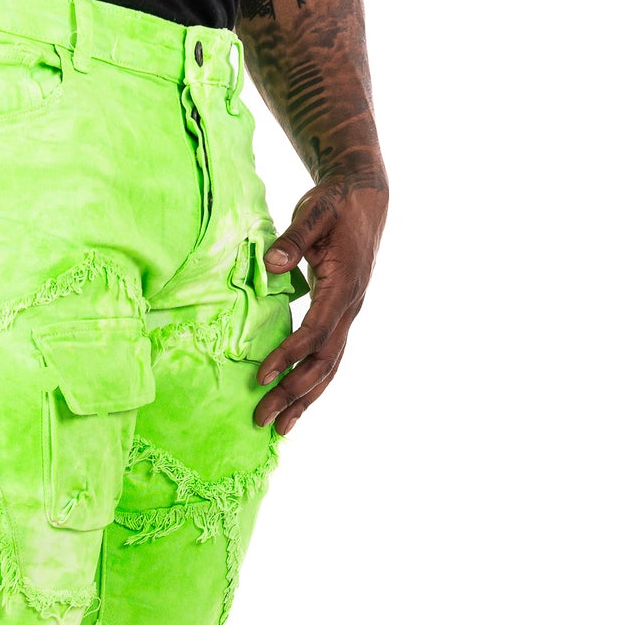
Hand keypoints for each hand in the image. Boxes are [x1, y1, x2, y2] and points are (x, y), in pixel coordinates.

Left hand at [253, 178, 387, 434]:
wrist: (364, 196)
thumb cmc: (335, 203)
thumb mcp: (315, 211)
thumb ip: (294, 238)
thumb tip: (273, 264)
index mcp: (344, 286)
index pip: (314, 332)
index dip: (288, 356)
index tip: (261, 376)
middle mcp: (350, 307)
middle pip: (323, 363)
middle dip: (292, 393)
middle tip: (261, 418)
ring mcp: (349, 315)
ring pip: (330, 368)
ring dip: (304, 400)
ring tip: (280, 428)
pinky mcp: (342, 316)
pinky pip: (329, 358)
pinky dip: (313, 384)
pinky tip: (296, 403)